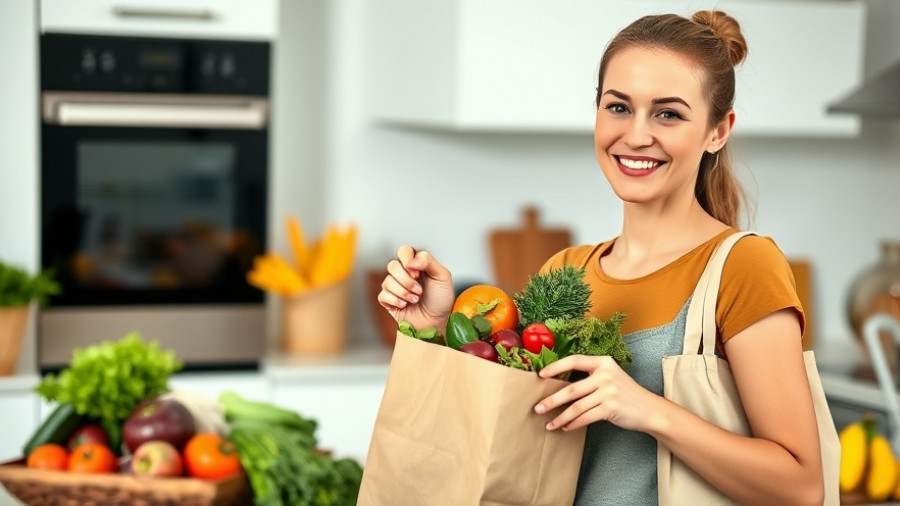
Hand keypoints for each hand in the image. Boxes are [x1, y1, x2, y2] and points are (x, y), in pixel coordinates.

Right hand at [377, 245, 454, 332]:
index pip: (403, 251)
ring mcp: (394, 287)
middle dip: (406, 280)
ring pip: (387, 281)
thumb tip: (412, 260)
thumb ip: (428, 261)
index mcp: (416, 264)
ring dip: (403, 292)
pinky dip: (395, 300)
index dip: (407, 260)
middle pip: (393, 265)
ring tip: (415, 300)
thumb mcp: (442, 276)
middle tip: (419, 290)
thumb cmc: (440, 300)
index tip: (417, 272)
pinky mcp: (388, 300)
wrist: (435, 322)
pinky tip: (405, 305)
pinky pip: (383, 295)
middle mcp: (404, 273)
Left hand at [533, 355, 663, 432]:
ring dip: (561, 417)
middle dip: (552, 400)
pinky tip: (565, 427)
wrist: (649, 409)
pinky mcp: (611, 407)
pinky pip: (585, 417)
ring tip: (549, 424)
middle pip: (571, 388)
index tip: (541, 375)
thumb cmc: (626, 394)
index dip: (556, 367)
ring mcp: (609, 391)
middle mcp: (606, 375)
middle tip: (538, 407)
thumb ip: (591, 377)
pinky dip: (573, 424)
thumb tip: (561, 386)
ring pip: (576, 406)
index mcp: (604, 362)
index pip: (574, 360)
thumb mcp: (611, 377)